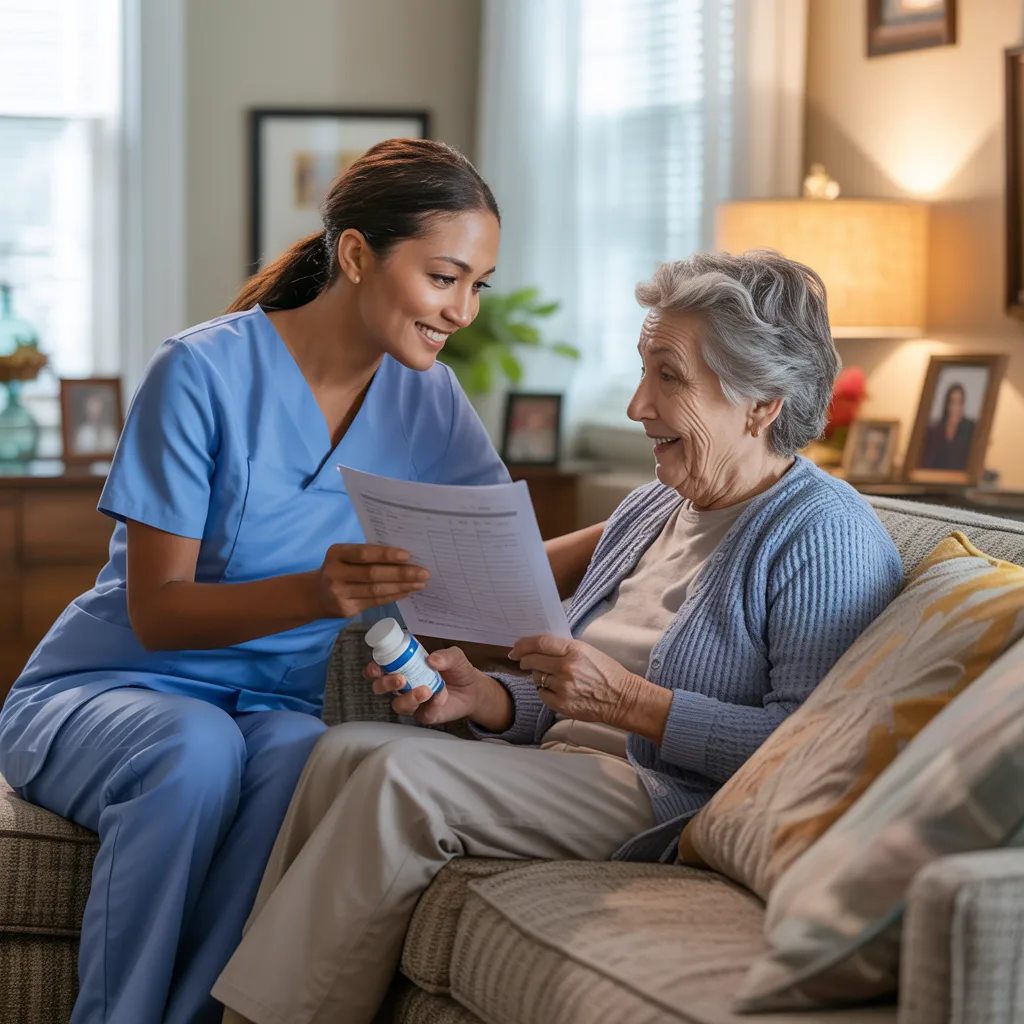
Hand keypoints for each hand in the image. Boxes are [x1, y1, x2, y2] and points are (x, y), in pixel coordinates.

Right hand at [313, 544, 428, 617]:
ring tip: (420, 583)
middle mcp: (335, 573)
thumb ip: (368, 555)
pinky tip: (407, 592)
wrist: (316, 594)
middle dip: (401, 573)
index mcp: (336, 553)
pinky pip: (375, 602)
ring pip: (376, 591)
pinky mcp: (346, 609)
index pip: (364, 553)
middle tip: (424, 572)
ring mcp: (339, 594)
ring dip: (402, 587)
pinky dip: (394, 596)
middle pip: (373, 574)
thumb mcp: (346, 556)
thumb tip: (405, 557)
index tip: (408, 555)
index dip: (386, 555)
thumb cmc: (340, 568)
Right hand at [364, 646, 512, 729]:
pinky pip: (423, 714)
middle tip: (401, 679)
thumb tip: (431, 659)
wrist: (474, 689)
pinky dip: (432, 704)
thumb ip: (445, 656)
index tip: (375, 668)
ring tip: (426, 690)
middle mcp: (403, 686)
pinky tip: (442, 695)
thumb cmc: (457, 669)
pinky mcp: (425, 715)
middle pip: (381, 689)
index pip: (380, 670)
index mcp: (404, 668)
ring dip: (409, 697)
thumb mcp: (454, 656)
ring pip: (398, 705)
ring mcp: (413, 703)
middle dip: (385, 684)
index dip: (373, 670)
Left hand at [509, 635, 671, 741]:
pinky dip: (545, 691)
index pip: (540, 643)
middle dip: (525, 660)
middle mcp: (566, 668)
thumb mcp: (587, 651)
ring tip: (552, 677)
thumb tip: (538, 648)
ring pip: (536, 678)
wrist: (622, 698)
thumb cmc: (607, 672)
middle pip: (532, 660)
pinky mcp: (562, 705)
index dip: (524, 644)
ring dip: (538, 676)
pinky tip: (557, 689)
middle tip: (523, 660)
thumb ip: (563, 649)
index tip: (516, 647)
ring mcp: (563, 688)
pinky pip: (542, 694)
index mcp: (574, 650)